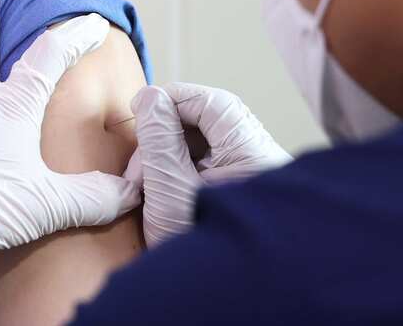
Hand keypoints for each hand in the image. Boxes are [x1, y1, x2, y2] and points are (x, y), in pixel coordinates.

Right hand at [127, 82, 291, 247]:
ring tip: (145, 183)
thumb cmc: (196, 251)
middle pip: (211, 125)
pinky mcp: (242, 199)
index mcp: (254, 157)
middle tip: (140, 158)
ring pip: (208, 148)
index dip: (175, 99)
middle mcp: (262, 165)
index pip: (214, 104)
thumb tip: (151, 97)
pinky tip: (160, 191)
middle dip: (168, 134)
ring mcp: (254, 183)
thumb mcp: (169, 189)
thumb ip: (158, 138)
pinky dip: (182, 172)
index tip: (143, 105)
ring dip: (171, 155)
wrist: (217, 304)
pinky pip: (211, 170)